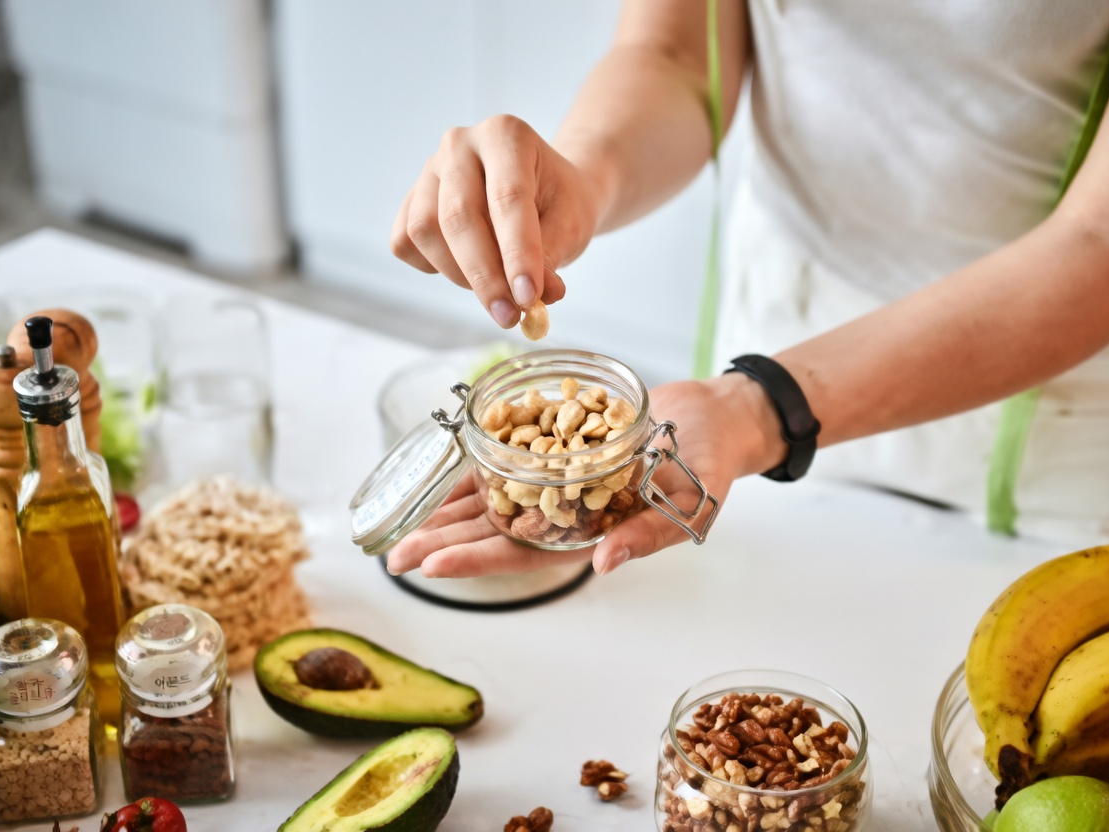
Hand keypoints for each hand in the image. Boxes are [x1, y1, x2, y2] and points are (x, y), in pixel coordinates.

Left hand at [387, 375, 773, 576]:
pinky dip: (475, 464)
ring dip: (447, 511)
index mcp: (592, 535)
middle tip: (393, 554)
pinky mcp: (556, 447)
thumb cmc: (711, 464)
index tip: (431, 565)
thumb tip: (606, 562)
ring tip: (398, 521)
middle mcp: (566, 514)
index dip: (476, 561)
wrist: (715, 418)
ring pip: (492, 500)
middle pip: (494, 533)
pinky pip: (507, 459)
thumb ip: (650, 534)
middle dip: (444, 543)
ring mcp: (558, 482)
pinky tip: (439, 470)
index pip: (524, 556)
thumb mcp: (692, 503)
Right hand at [390, 114, 606, 327]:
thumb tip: (534, 299)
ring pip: (424, 231)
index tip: (530, 299)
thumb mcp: (571, 224)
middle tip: (510, 316)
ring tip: (496, 289)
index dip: (517, 254)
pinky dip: (433, 267)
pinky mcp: (410, 199)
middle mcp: (460, 144)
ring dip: (459, 274)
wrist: (546, 188)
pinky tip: (465, 268)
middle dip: (485, 276)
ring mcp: (429, 170)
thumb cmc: (560, 202)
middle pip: (458, 216)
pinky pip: (405, 242)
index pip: (507, 198)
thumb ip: (551, 258)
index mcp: (505, 135)